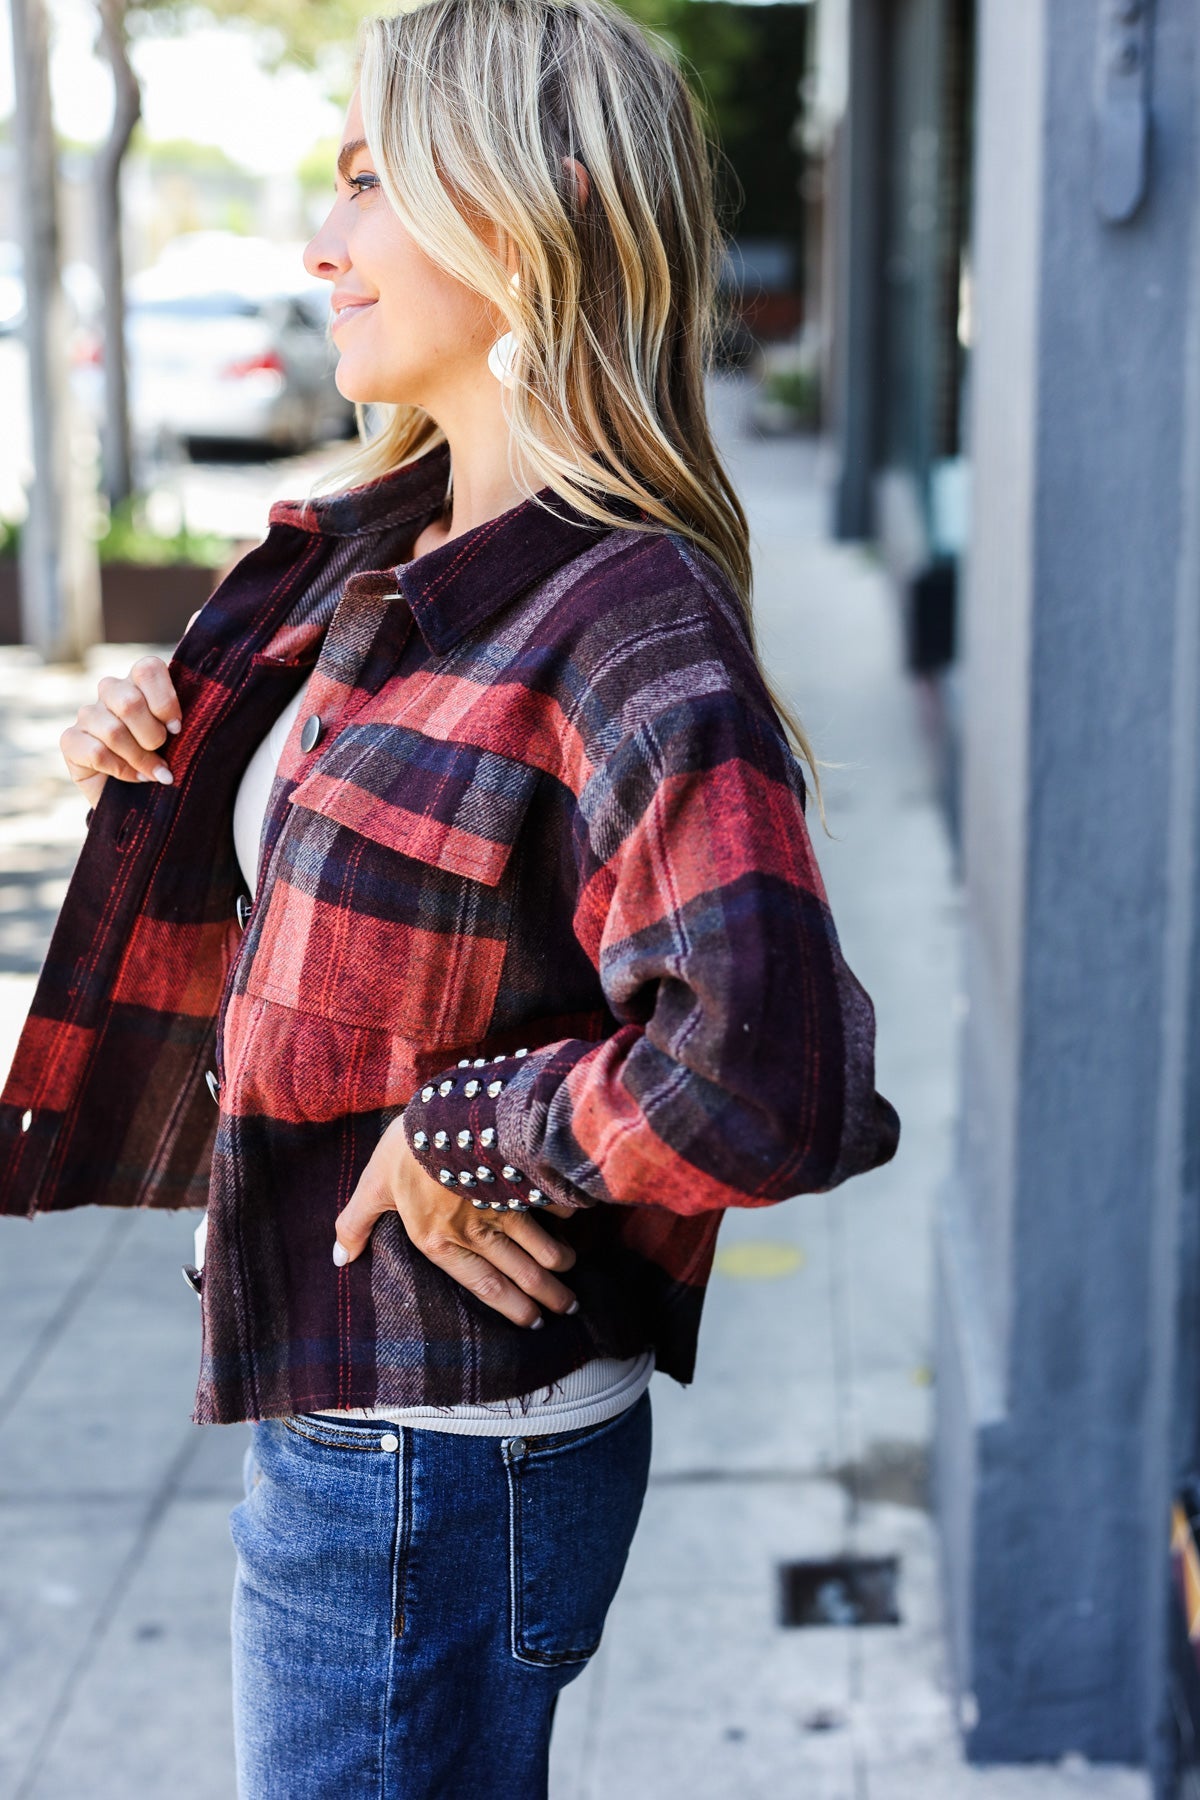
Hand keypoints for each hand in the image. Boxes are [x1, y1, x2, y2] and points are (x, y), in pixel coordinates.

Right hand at [60, 654, 182, 808]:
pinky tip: (133, 779)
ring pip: (113, 730)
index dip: (165, 700)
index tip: (178, 727)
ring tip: (155, 773)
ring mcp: (88, 715)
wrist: (147, 799)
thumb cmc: (172, 758)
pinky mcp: (71, 741)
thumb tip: (198, 614)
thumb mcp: (193, 727)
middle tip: (163, 751)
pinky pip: (96, 752)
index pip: (148, 668)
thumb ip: (197, 680)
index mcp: (141, 683)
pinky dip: (121, 771)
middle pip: (128, 700)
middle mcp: (112, 692)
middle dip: (152, 735)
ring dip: (140, 759)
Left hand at [334, 1119, 578, 1328]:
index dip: (510, 1308)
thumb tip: (339, 1258)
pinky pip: (547, 1203)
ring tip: (570, 1274)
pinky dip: (561, 1212)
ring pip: (541, 1245)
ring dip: (558, 1262)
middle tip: (568, 1310)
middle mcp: (476, 1231)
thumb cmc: (405, 1150)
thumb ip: (355, 1223)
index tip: (532, 1323)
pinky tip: (570, 1218)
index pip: (483, 1286)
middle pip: (520, 1273)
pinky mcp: (521, 1180)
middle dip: (546, 1296)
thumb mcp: (372, 1186)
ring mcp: (503, 1206)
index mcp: (440, 1240)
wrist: (447, 1111)